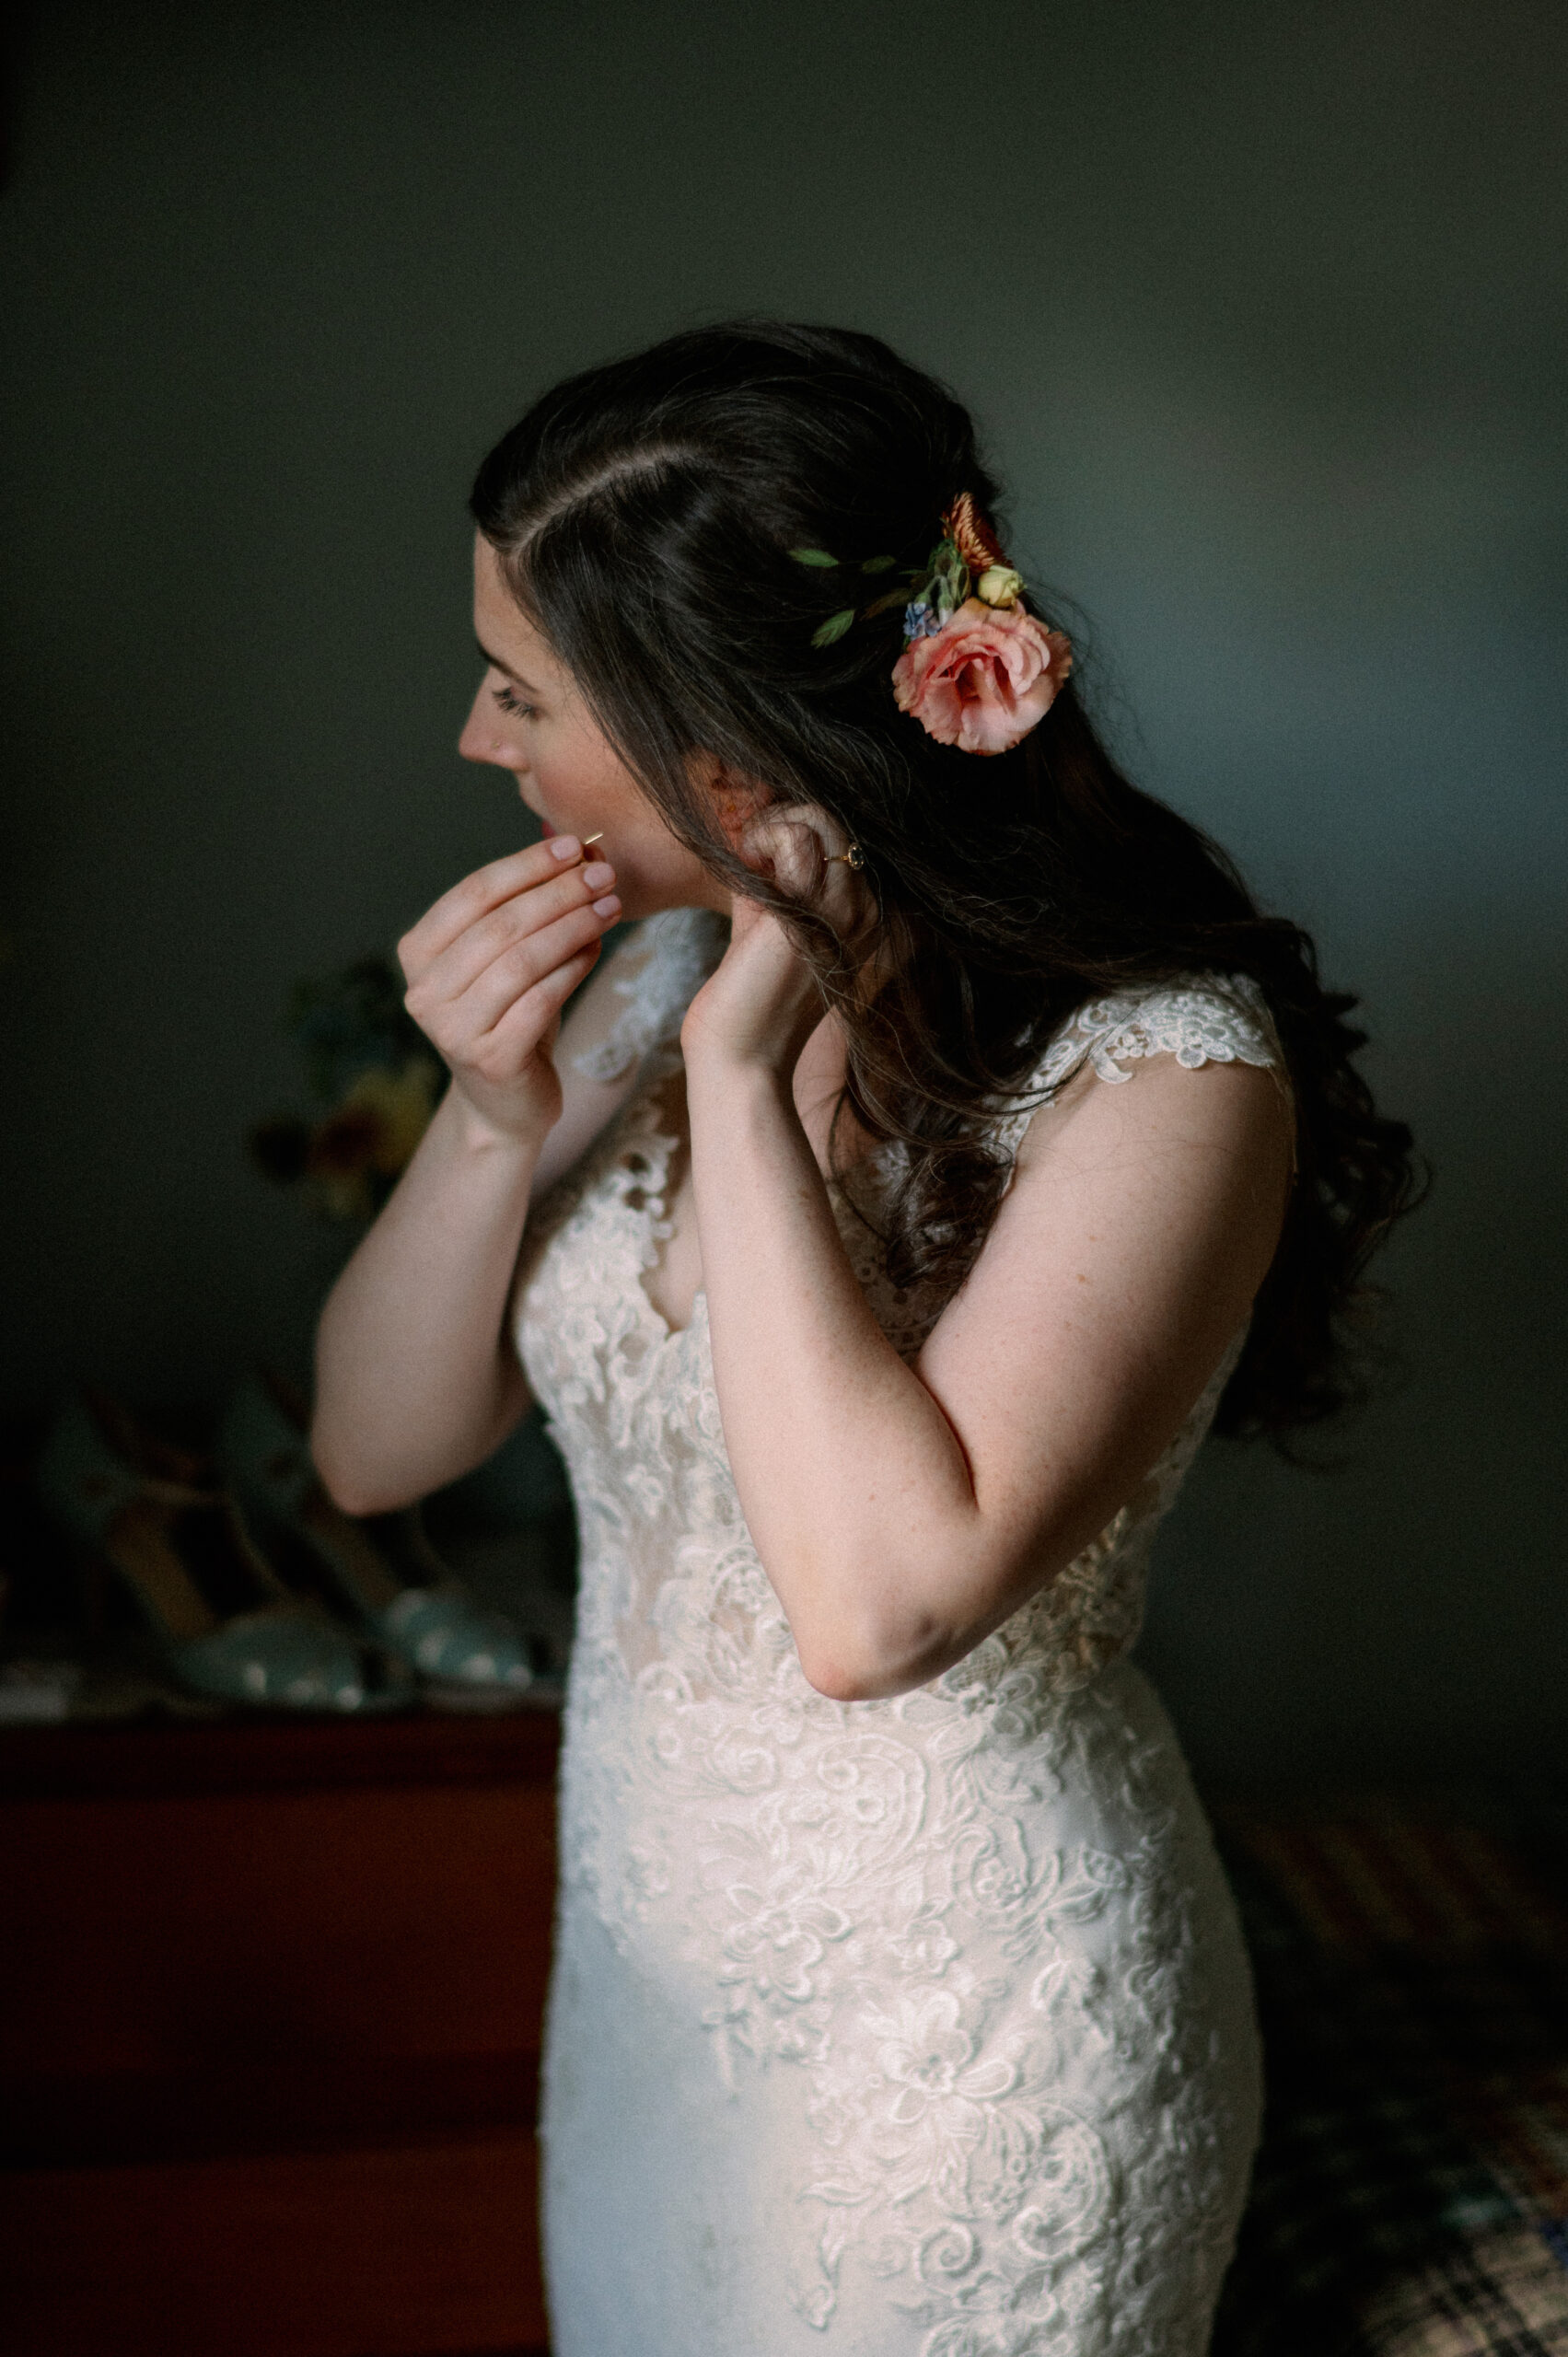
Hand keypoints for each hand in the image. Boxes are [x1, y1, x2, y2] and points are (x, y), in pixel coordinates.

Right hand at [398, 837, 620, 1141]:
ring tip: (611, 906)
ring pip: (522, 961)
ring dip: (573, 926)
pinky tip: (598, 948)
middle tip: (604, 874)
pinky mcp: (488, 1059)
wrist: (506, 1102)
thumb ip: (525, 906)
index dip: (526, 865)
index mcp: (417, 952)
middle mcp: (423, 990)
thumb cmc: (510, 1015)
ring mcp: (451, 1028)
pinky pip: (541, 1000)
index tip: (574, 846)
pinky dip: (574, 968)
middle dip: (559, 893)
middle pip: (501, 925)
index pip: (474, 894)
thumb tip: (577, 846)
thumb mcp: (506, 957)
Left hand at [680, 807, 875, 1078]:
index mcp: (862, 915)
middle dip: (782, 819)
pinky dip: (761, 837)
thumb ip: (768, 879)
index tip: (756, 849)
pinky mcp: (813, 913)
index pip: (843, 837)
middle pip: (836, 821)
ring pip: (821, 820)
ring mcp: (847, 911)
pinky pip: (796, 838)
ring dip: (770, 826)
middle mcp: (868, 911)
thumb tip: (752, 831)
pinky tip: (743, 864)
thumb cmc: (745, 1001)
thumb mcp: (764, 924)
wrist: (740, 1059)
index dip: (795, 825)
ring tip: (745, 858)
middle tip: (746, 852)